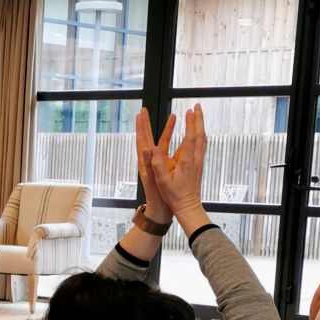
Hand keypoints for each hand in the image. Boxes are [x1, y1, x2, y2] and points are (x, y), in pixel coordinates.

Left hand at [135, 108, 176, 222]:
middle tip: (144, 109)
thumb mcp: (153, 179)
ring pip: (160, 141)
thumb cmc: (157, 197)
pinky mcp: (165, 166)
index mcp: (146, 163)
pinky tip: (179, 132)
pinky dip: (173, 138)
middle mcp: (149, 160)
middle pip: (147, 137)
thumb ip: (149, 163)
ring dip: (166, 129)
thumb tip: (146, 148)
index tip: (140, 114)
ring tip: (173, 116)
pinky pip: (169, 149)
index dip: (141, 127)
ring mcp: (157, 162)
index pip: (142, 140)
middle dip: (146, 123)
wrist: (160, 210)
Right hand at [149, 104, 206, 215]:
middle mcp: (196, 159)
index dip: (190, 124)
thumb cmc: (174, 196)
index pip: (191, 138)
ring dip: (200, 125)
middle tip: (197, 106)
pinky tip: (198, 132)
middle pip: (200, 134)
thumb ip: (157, 164)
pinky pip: (202, 145)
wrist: (188, 207)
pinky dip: (200, 134)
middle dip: (198, 119)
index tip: (189, 111)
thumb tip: (152, 148)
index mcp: (187, 161)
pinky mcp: (199, 164)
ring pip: (203, 139)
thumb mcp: (162, 181)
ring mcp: (199, 161)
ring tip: (197, 115)